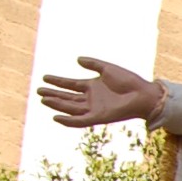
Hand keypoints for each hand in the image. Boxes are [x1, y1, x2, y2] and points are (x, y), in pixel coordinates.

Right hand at [37, 57, 161, 127]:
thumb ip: (93, 64)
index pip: (70, 84)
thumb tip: (77, 59)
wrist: (143, 93)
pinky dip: (68, 120)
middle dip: (53, 94)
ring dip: (57, 104)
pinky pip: (80, 121)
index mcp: (92, 86)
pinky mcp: (99, 117)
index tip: (44, 78)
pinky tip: (56, 117)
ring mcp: (94, 108)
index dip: (57, 82)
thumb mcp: (107, 68)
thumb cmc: (129, 80)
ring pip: (71, 107)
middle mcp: (91, 98)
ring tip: (44, 100)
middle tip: (38, 91)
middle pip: (67, 97)